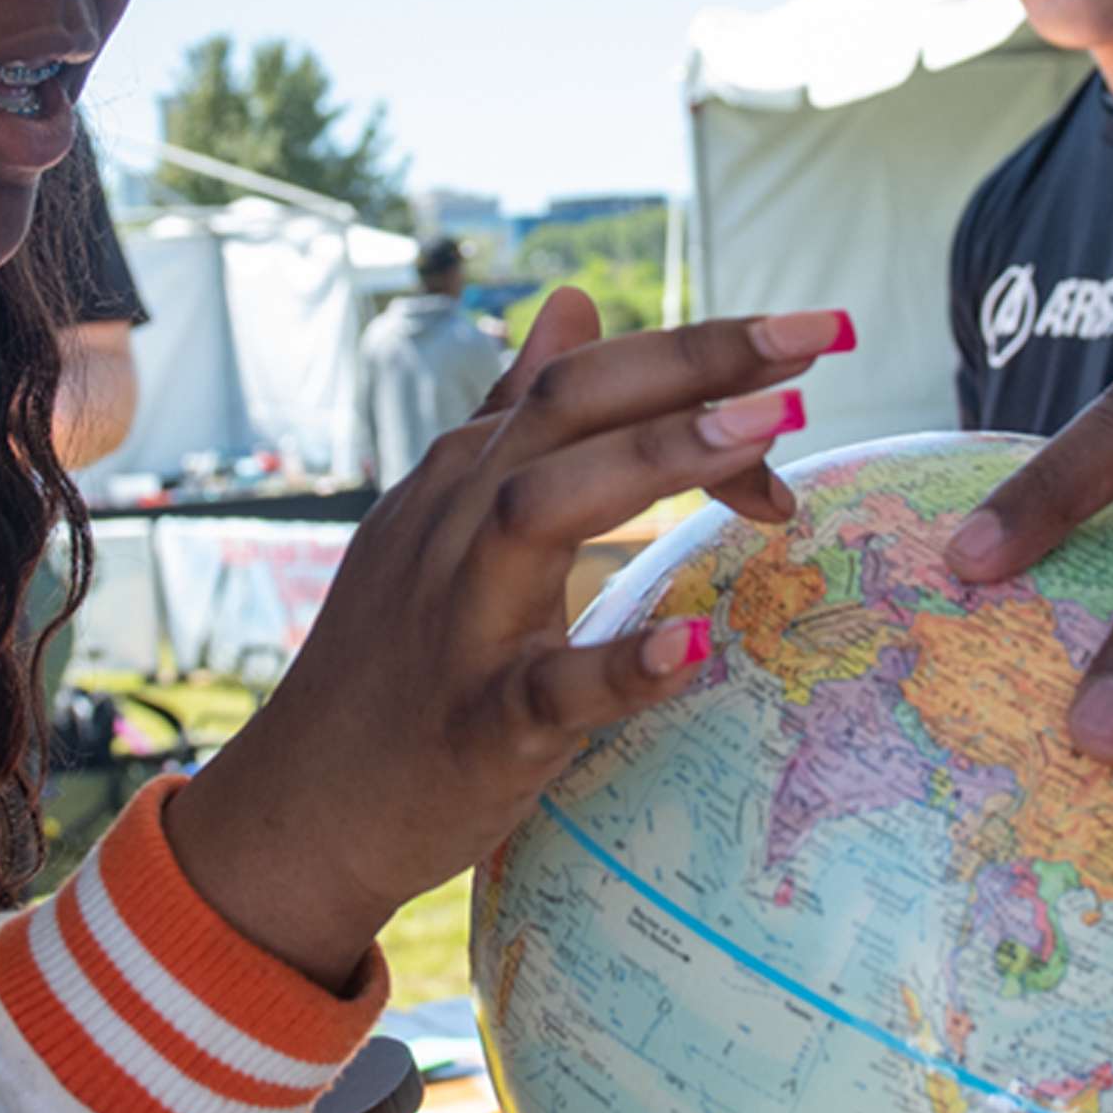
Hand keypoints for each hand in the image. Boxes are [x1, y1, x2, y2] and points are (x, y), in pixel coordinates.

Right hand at [167, 292, 851, 986]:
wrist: (301, 811)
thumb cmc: (394, 664)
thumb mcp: (443, 519)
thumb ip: (511, 415)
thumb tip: (574, 302)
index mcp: (461, 478)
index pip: (580, 382)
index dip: (690, 351)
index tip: (801, 342)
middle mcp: (455, 528)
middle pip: (565, 411)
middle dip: (690, 365)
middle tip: (811, 344)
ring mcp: (460, 625)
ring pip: (540, 511)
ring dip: (651, 461)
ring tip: (767, 434)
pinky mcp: (478, 727)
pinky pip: (548, 690)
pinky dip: (619, 665)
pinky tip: (696, 644)